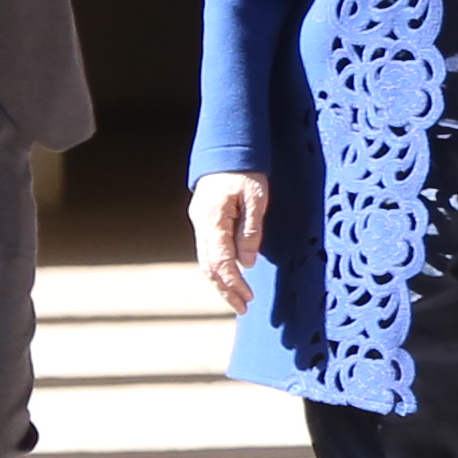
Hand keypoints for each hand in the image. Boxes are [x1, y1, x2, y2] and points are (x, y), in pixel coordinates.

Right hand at [190, 169, 266, 311]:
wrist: (227, 149)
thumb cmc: (245, 170)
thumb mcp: (256, 197)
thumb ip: (251, 230)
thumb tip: (248, 263)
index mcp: (212, 219)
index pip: (220, 261)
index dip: (233, 283)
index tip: (247, 298)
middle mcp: (201, 225)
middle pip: (209, 267)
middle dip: (225, 290)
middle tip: (243, 308)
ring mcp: (200, 223)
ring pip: (206, 261)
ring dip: (220, 282)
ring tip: (237, 299)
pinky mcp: (204, 221)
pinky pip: (209, 251)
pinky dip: (218, 268)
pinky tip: (230, 277)